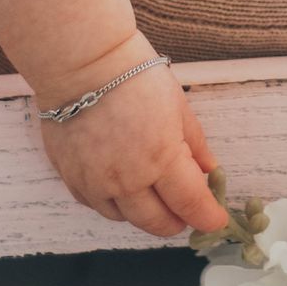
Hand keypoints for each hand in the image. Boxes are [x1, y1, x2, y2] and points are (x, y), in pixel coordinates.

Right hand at [37, 48, 228, 240]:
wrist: (82, 63)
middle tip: (185, 213)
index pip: (190, 204)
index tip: (215, 220)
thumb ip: (194, 144)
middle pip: (157, 222)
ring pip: (124, 218)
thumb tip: (209, 170)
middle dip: (176, 222)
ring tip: (153, 198)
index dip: (207, 217)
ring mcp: (95, 182)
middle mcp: (127, 179)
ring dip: (143, 214)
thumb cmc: (133, 75)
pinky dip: (112, 202)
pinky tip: (120, 187)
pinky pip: (95, 204)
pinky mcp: (71, 177)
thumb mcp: (177, 106)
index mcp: (161, 159)